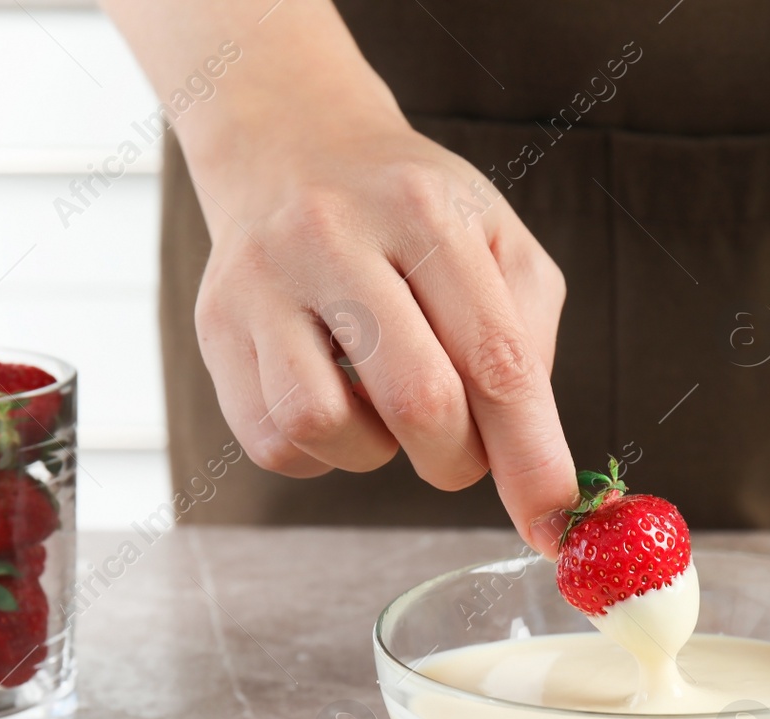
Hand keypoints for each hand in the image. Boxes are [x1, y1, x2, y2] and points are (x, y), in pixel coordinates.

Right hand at [189, 98, 577, 554]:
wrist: (292, 146)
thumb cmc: (413, 214)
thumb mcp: (496, 239)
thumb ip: (528, 340)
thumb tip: (530, 465)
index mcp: (425, 210)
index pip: (496, 357)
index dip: (530, 455)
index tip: (553, 522)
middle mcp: (332, 234)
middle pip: (418, 401)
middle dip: (458, 460)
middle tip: (462, 451)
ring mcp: (261, 280)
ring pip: (325, 426)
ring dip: (376, 451)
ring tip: (384, 405)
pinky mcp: (216, 327)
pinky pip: (273, 440)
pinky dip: (320, 450)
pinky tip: (335, 400)